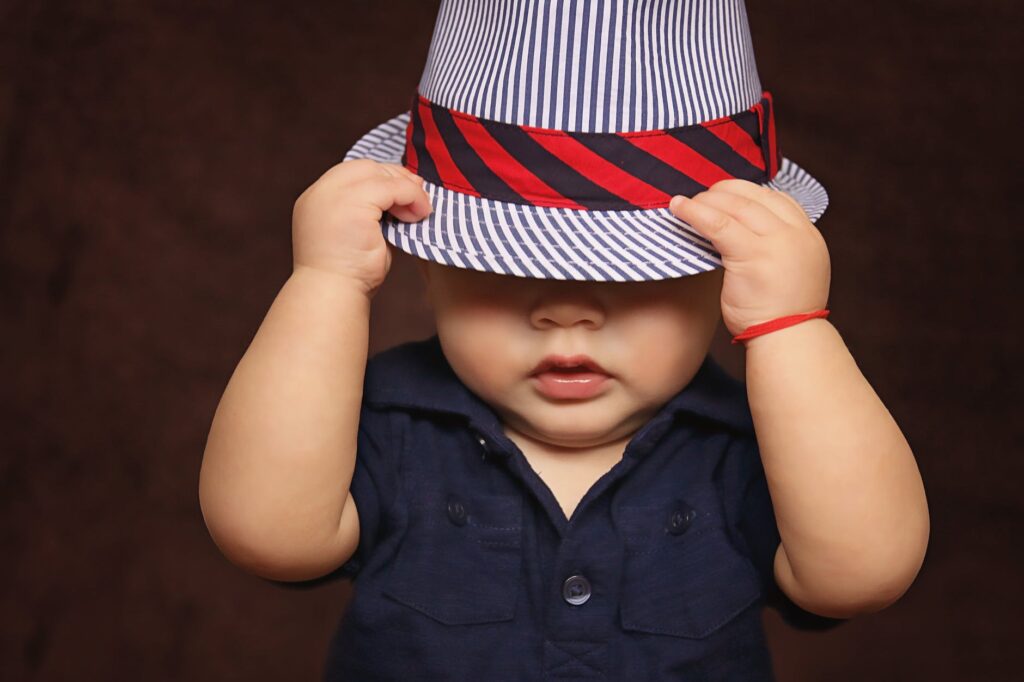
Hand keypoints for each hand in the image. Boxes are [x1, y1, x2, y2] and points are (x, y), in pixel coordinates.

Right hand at [291, 158, 432, 295]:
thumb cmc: (348, 274)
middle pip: (365, 167)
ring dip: (406, 189)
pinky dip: (411, 197)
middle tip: (419, 195)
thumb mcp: (356, 234)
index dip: (381, 178)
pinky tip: (418, 215)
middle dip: (395, 178)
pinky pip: (392, 188)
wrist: (332, 295)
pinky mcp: (352, 204)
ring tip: (419, 210)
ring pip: (380, 174)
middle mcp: (320, 192)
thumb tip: (401, 199)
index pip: (353, 173)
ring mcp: (333, 195)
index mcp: (316, 199)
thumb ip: (370, 213)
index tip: (404, 192)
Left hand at [668, 179, 830, 338]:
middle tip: (700, 197)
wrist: (787, 341)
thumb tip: (738, 229)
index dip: (745, 191)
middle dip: (723, 192)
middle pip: (754, 197)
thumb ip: (773, 246)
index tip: (723, 194)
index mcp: (808, 235)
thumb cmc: (779, 313)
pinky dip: (695, 212)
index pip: (776, 198)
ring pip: (735, 206)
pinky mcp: (753, 255)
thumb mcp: (788, 270)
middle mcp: (796, 234)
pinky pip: (718, 224)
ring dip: (706, 200)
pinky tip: (678, 208)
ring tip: (684, 202)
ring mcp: (777, 243)